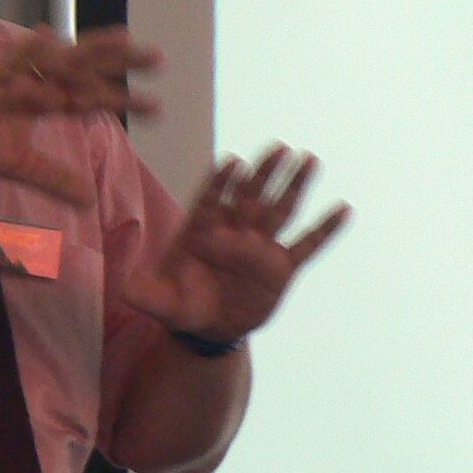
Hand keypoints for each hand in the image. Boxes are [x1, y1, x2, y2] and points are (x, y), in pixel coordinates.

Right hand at [0, 28, 160, 207]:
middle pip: (83, 67)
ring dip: (89, 51)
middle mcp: (30, 80)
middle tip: (159, 58)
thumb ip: (53, 178)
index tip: (155, 106)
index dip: (121, 98)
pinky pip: (12, 63)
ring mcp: (8, 74)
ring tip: (124, 41)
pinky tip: (56, 42)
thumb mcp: (16, 164)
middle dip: (120, 63)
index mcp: (39, 97)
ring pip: (57, 58)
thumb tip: (89, 200)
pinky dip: (33, 54)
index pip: (88, 95)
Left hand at [124, 144, 346, 344]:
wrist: (207, 326)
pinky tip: (344, 209)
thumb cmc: (181, 304)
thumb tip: (127, 289)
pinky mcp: (281, 267)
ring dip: (295, 185)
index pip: (212, 200)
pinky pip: (306, 245)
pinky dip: (324, 230)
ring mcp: (260, 246)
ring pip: (279, 210)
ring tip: (311, 159)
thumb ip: (146, 294)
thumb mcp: (160, 303)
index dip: (221, 182)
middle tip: (279, 147)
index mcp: (202, 230)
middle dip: (263, 172)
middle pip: (250, 195)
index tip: (232, 163)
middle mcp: (233, 231)